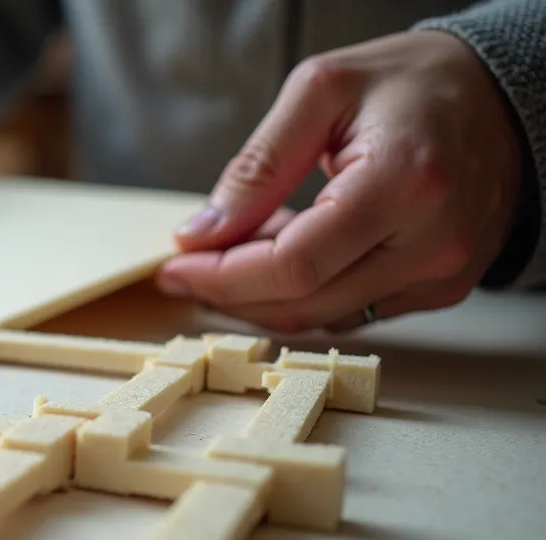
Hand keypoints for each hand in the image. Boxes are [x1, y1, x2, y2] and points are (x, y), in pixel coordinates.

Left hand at [155, 30, 522, 332]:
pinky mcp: (440, 289)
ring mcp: (441, 275)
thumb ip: (258, 166)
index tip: (175, 267)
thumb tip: (201, 232)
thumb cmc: (414, 84)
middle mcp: (432, 243)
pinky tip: (279, 256)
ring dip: (263, 296)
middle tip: (188, 266)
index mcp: (404, 184)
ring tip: (230, 253)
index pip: (293, 265)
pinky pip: (353, 310)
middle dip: (231, 291)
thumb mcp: (321, 92)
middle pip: (305, 301)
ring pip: (324, 316)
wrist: (503, 98)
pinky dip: (305, 292)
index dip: (223, 276)